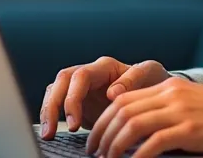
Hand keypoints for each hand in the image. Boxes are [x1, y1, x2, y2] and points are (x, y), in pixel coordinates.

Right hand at [39, 57, 170, 138]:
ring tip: (47, 135)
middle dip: (53, 106)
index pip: (79, 77)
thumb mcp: (150, 74)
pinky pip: (58, 104)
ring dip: (48, 112)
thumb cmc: (153, 80)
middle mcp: (90, 74)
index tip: (75, 124)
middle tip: (52, 131)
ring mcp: (82, 87)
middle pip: (61, 82)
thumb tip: (112, 92)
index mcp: (105, 67)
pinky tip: (51, 133)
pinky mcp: (79, 101)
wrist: (155, 92)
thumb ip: (133, 79)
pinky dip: (52, 117)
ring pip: (55, 91)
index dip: (73, 99)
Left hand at [85, 76, 202, 157]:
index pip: (123, 99)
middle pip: (122, 110)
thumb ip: (164, 110)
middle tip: (94, 152)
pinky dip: (138, 155)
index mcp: (168, 86)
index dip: (103, 120)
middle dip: (102, 133)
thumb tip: (136, 132)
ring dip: (114, 145)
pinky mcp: (190, 130)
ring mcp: (180, 111)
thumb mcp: (190, 105)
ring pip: (133, 124)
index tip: (95, 138)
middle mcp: (170, 94)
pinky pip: (154, 142)